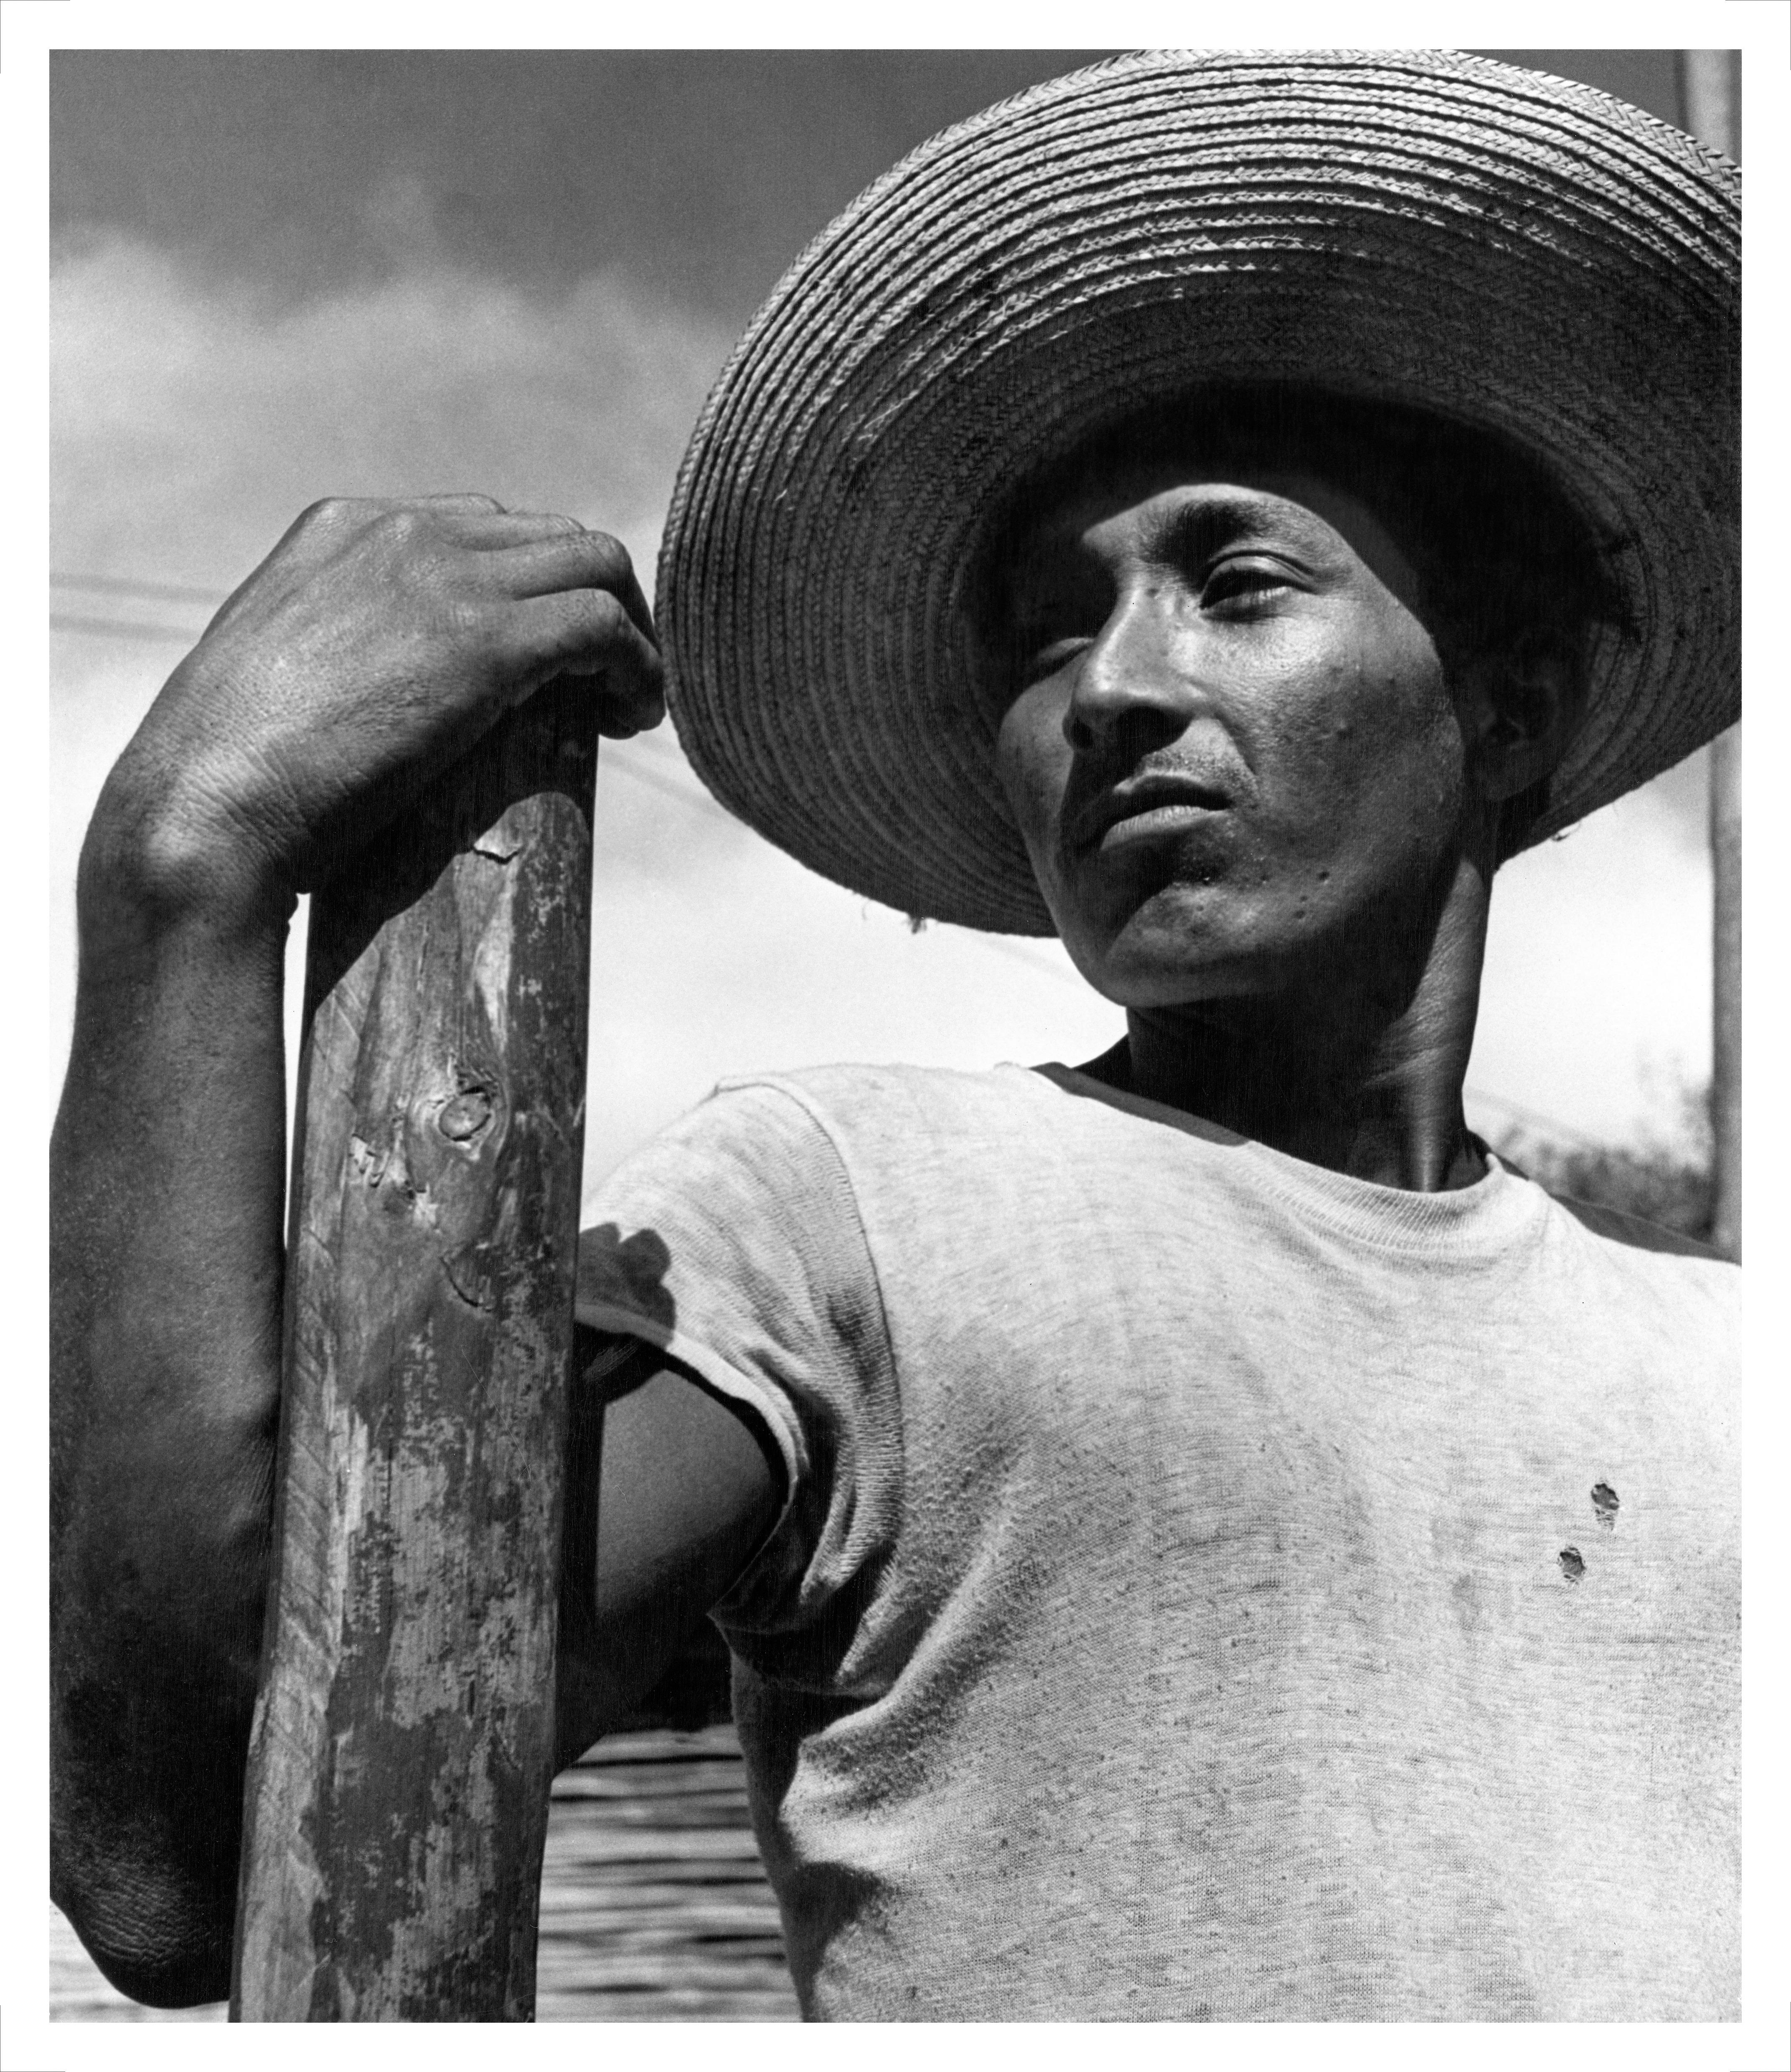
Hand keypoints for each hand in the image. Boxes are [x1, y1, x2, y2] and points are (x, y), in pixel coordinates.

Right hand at [91, 494, 664, 918]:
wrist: (205, 808)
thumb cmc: (227, 774)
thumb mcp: (281, 671)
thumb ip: (336, 648)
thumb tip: (381, 690)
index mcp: (344, 526)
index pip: (482, 525)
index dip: (534, 587)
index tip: (550, 656)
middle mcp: (401, 530)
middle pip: (551, 535)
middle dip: (598, 599)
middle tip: (606, 682)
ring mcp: (444, 579)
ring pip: (597, 564)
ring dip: (632, 631)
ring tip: (628, 705)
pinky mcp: (485, 643)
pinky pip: (604, 627)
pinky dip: (640, 667)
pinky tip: (632, 717)